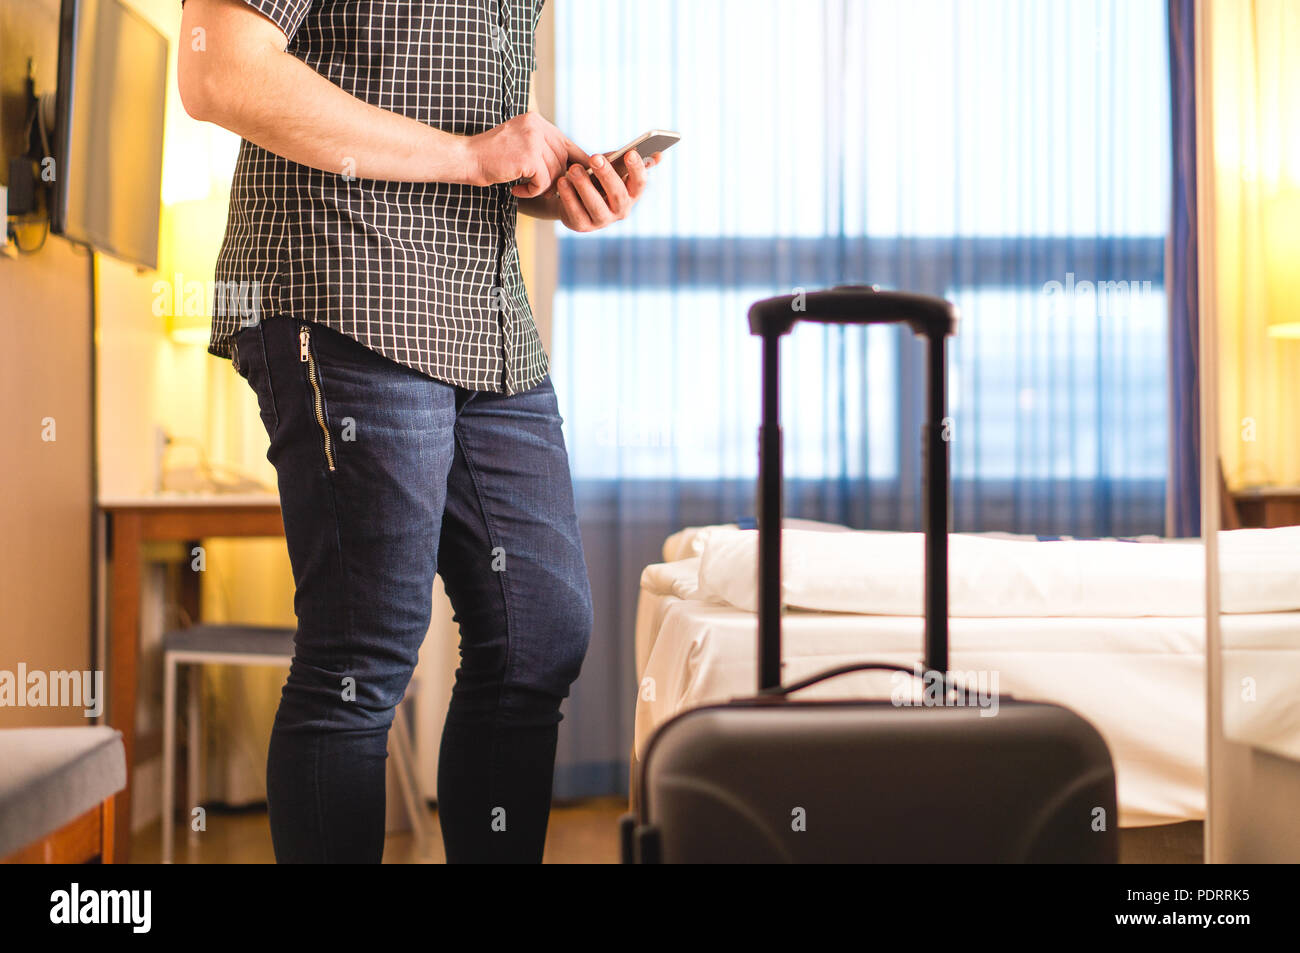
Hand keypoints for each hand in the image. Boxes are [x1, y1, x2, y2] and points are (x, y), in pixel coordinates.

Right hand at [468, 113, 589, 197]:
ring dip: (543, 187)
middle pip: (562, 160)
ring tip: (526, 189)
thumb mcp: (520, 143)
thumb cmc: (492, 156)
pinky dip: (532, 192)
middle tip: (541, 189)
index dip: (575, 162)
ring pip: (555, 172)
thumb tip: (574, 164)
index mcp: (536, 120)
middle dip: (556, 179)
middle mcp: (536, 126)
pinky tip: (518, 191)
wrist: (467, 158)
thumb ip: (542, 146)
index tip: (578, 178)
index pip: (566, 142)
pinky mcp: (528, 157)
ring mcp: (532, 140)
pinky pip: (543, 182)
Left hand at [554, 149, 659, 232]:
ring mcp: (602, 221)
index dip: (637, 169)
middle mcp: (620, 211)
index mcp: (632, 194)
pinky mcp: (582, 226)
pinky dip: (569, 196)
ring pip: (595, 205)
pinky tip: (562, 181)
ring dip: (584, 186)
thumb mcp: (612, 169)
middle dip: (607, 175)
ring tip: (574, 169)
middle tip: (595, 157)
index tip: (630, 153)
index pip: (640, 183)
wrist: (571, 198)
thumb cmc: (597, 180)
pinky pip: (575, 211)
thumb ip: (629, 160)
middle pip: (617, 194)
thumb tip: (659, 155)